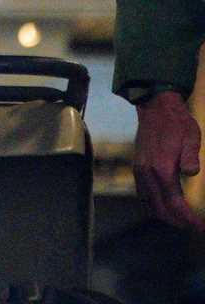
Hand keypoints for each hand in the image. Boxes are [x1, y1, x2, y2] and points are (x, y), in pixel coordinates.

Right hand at [133, 90, 204, 229]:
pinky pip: (143, 194)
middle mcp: (147, 172)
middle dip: (177, 221)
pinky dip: (154, 204)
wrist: (156, 108)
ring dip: (164, 215)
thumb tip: (191, 174)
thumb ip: (191, 157)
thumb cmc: (177, 123)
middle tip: (194, 226)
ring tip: (181, 219)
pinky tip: (166, 203)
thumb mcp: (191, 137)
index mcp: (161, 168)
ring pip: (148, 203)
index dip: (188, 219)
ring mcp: (140, 170)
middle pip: (160, 209)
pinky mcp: (137, 167)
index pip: (175, 204)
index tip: (200, 228)